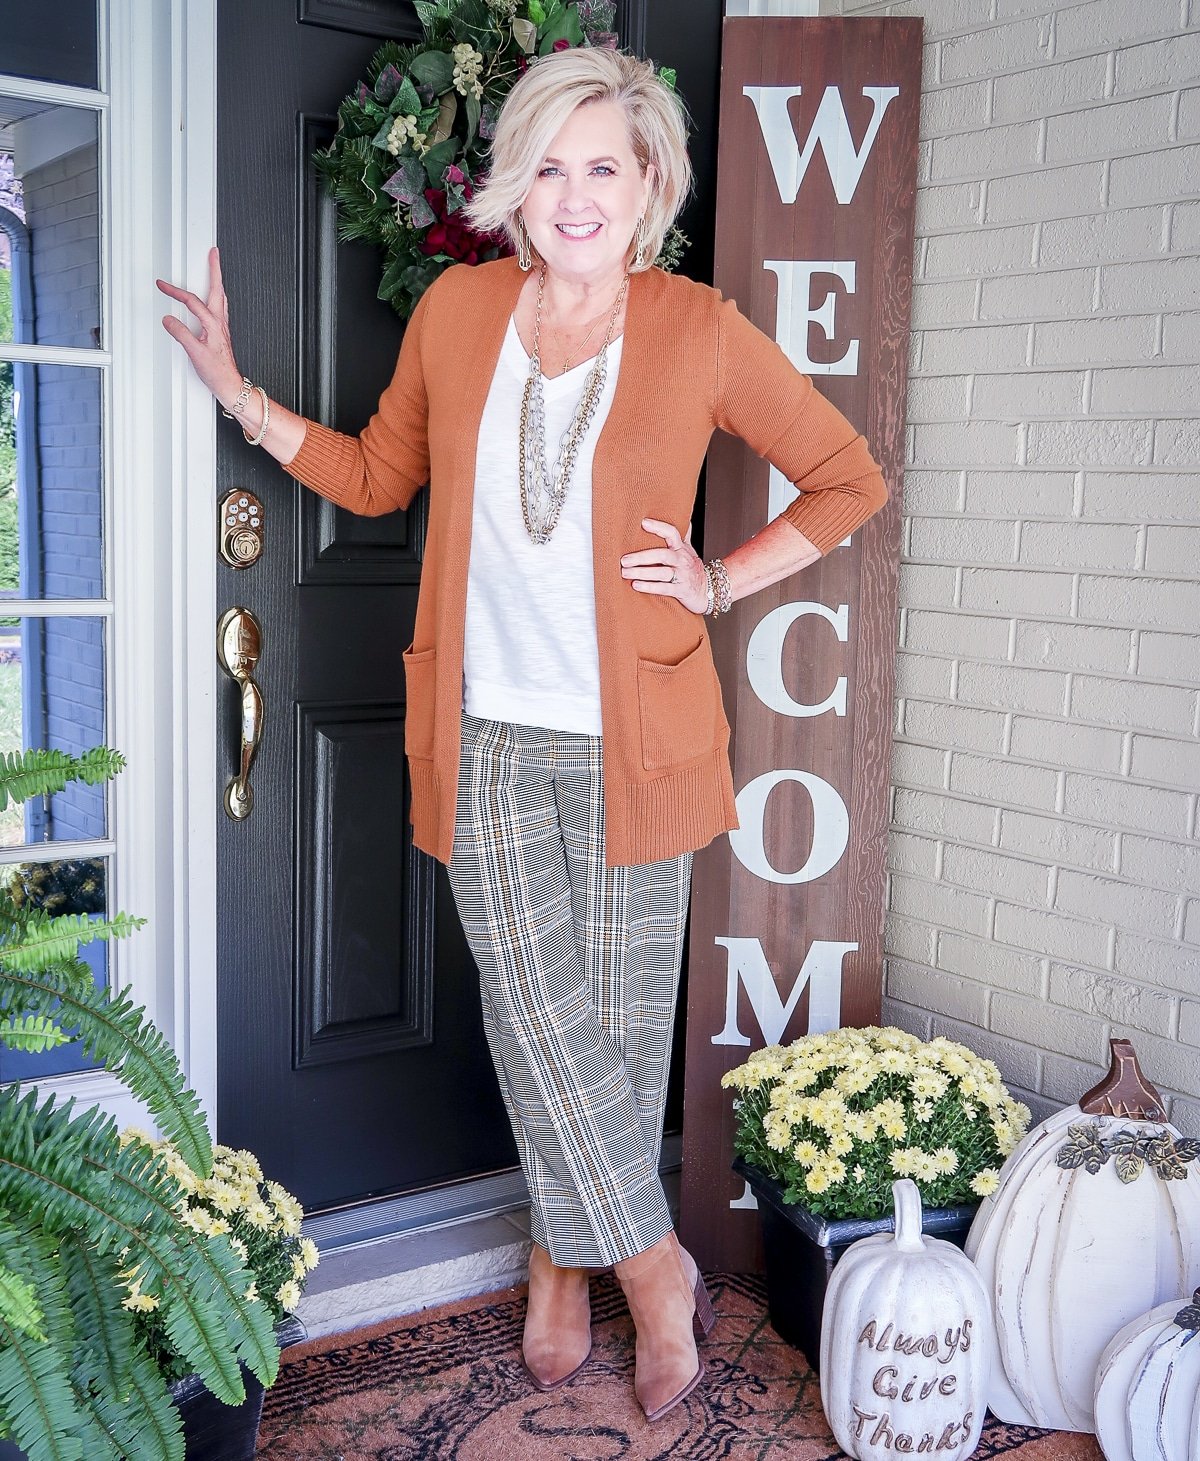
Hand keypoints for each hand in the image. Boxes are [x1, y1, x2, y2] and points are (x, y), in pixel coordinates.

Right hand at [156, 246, 244, 408]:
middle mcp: (220, 322)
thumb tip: (169, 320)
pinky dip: (216, 297)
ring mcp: (222, 326)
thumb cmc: (217, 372)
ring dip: (217, 281)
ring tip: (215, 269)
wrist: (229, 384)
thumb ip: (181, 334)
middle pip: (217, 289)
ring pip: (220, 297)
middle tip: (214, 254)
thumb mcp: (195, 352)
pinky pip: (219, 308)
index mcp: (214, 324)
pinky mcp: (221, 332)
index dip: (175, 291)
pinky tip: (212, 298)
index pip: (192, 301)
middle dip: (215, 270)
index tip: (162, 285)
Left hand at [621, 518, 708, 614]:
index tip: (643, 523)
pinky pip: (664, 588)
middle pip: (662, 555)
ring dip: (642, 572)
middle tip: (624, 559)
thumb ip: (682, 534)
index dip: (658, 527)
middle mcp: (682, 560)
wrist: (707, 589)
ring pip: (662, 572)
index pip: (672, 533)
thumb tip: (680, 514)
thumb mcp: (688, 549)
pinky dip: (650, 587)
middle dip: (642, 557)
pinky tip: (636, 585)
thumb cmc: (691, 568)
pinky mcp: (681, 590)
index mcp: (681, 548)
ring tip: (625, 572)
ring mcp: (682, 576)